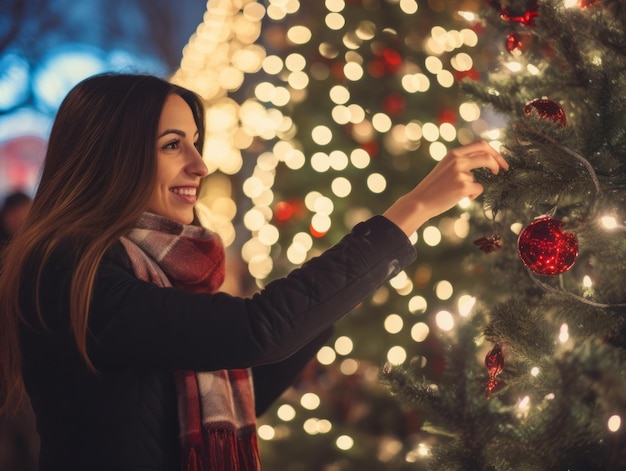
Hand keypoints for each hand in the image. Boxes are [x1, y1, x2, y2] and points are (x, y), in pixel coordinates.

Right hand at [383, 140, 508, 236]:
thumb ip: (461, 162)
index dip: (494, 151)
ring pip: (480, 177)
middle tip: (502, 170)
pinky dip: (472, 195)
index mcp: (453, 153)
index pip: (480, 144)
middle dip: (498, 161)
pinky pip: (478, 189)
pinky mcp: (463, 185)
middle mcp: (457, 159)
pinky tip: (459, 198)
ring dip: (475, 186)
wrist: (420, 201)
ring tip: (461, 193)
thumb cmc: (434, 187)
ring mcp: (460, 172)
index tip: (499, 160)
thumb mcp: (446, 167)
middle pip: (487, 155)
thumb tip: (484, 160)